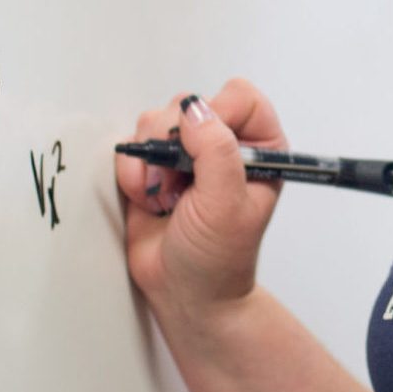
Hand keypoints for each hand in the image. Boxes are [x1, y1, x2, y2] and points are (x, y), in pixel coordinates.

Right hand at [114, 78, 287, 328]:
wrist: (185, 294)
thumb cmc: (218, 257)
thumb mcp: (226, 203)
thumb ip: (216, 151)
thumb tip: (195, 110)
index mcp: (260, 146)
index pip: (239, 97)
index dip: (215, 115)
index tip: (200, 149)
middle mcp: (224, 144)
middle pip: (190, 104)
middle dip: (173, 143)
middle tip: (177, 181)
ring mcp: (187, 154)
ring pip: (156, 121)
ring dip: (151, 160)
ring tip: (164, 197)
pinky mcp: (155, 167)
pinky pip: (133, 146)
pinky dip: (132, 171)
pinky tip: (148, 199)